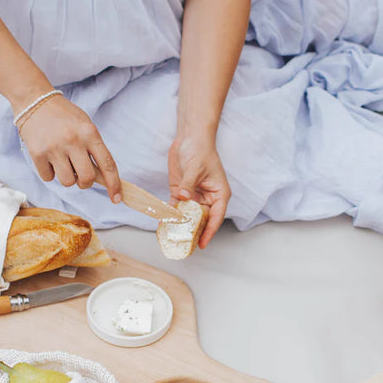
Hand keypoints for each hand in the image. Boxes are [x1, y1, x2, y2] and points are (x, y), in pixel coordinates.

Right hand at [18, 94, 121, 202]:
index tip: (117, 198)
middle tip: (80, 175)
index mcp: (90, 133)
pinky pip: (48, 178)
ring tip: (62, 161)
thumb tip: (102, 177)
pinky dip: (50, 172)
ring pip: (67, 182)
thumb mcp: (85, 126)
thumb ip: (94, 149)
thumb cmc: (64, 116)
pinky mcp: (37, 153)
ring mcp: (54, 148)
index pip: (107, 164)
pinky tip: (48, 157)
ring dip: (67, 177)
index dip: (114, 184)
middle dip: (85, 182)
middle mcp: (73, 141)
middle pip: (87, 179)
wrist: (34, 100)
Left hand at [168, 132, 229, 248]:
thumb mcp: (195, 168)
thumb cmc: (200, 150)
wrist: (189, 137)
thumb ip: (188, 184)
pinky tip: (164, 224)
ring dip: (180, 225)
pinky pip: (176, 207)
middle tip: (184, 245)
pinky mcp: (181, 192)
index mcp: (219, 193)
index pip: (216, 216)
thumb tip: (183, 198)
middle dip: (193, 231)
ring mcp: (194, 196)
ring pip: (188, 215)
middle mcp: (208, 197)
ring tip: (172, 239)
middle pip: (202, 219)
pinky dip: (170, 215)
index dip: (209, 231)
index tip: (202, 243)